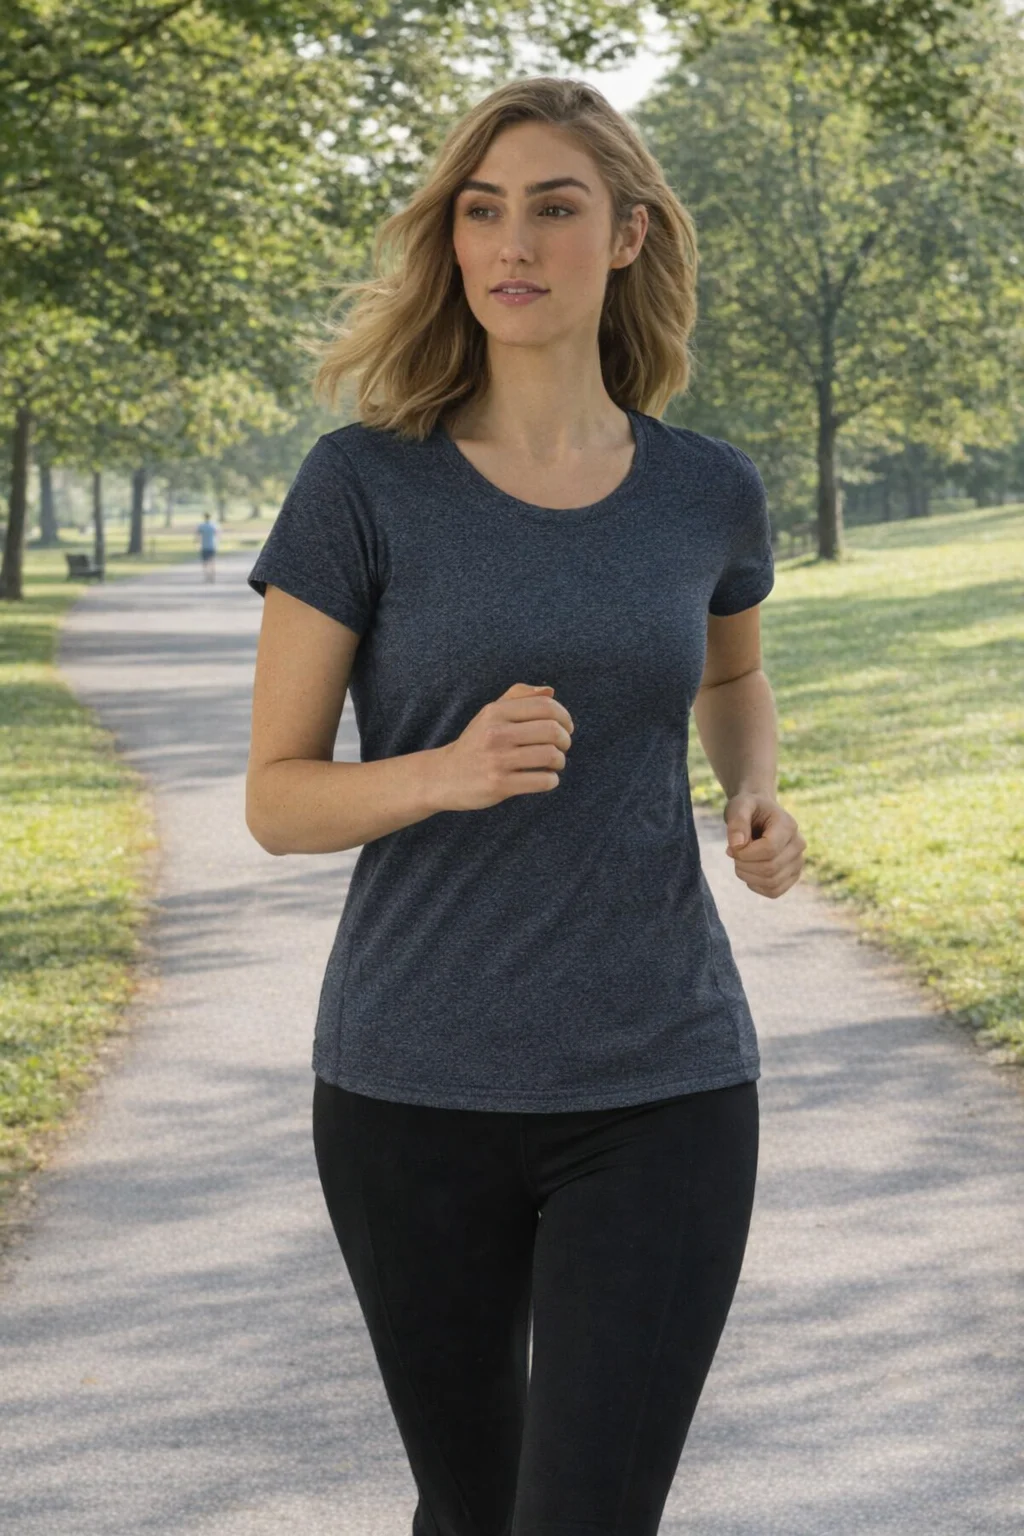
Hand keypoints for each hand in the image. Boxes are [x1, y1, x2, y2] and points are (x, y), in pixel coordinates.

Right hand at [434, 682, 574, 811]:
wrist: (443, 776)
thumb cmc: (475, 743)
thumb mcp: (490, 714)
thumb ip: (518, 697)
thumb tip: (550, 691)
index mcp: (496, 712)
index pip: (545, 706)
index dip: (564, 717)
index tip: (566, 728)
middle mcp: (496, 733)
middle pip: (552, 731)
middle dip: (565, 740)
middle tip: (562, 747)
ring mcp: (497, 760)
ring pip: (550, 756)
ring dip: (559, 761)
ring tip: (553, 764)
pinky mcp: (499, 784)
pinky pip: (542, 780)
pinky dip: (551, 780)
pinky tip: (543, 778)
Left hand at [722, 791, 805, 897]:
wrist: (759, 814)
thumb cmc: (749, 808)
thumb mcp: (739, 806)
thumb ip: (737, 822)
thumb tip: (737, 845)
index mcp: (788, 825)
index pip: (769, 849)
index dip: (745, 853)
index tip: (730, 848)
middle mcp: (798, 844)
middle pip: (770, 868)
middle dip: (743, 865)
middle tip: (732, 854)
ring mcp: (798, 861)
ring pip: (772, 883)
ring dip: (748, 876)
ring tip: (739, 862)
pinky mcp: (792, 875)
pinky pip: (774, 891)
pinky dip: (756, 886)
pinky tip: (749, 872)